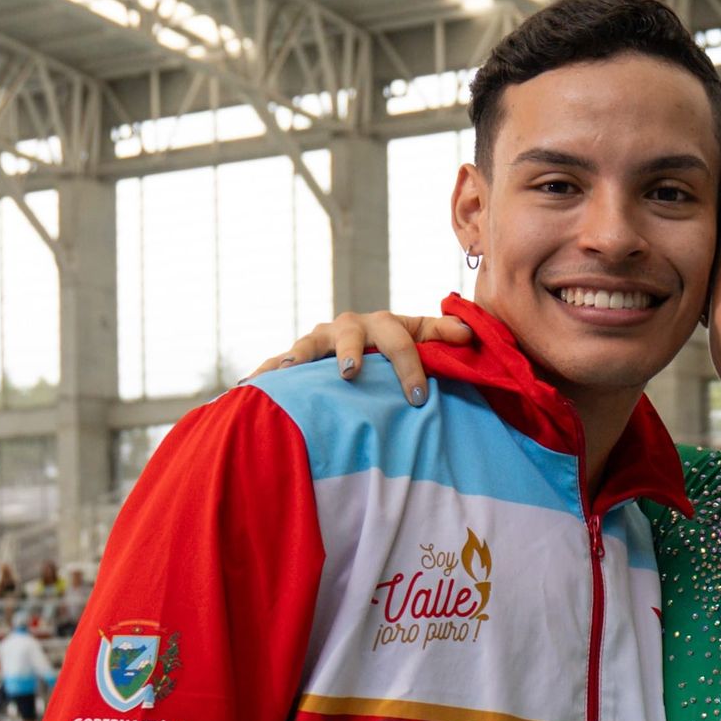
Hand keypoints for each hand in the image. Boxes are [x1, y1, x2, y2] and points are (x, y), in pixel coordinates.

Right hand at [244, 311, 473, 405]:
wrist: (364, 344)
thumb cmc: (398, 348)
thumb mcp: (421, 340)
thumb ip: (442, 336)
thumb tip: (471, 334)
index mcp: (385, 323)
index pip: (400, 338)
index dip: (409, 365)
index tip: (418, 397)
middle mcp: (350, 326)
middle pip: (351, 334)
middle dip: (351, 352)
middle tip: (351, 373)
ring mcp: (320, 339)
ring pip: (309, 345)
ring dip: (301, 356)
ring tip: (291, 370)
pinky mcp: (298, 356)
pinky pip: (278, 365)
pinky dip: (266, 374)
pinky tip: (249, 385)